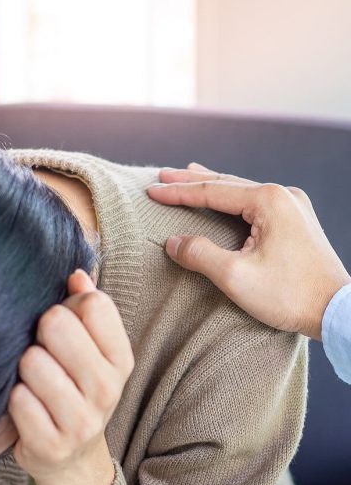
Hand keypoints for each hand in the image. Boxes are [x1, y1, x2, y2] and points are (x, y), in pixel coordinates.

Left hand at [8, 269, 133, 484]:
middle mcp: (108, 388)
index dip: (68, 306)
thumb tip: (76, 275)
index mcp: (121, 359)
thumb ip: (87, 309)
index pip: (94, 305)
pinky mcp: (52, 444)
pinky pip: (18, 399)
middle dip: (41, 332)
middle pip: (57, 325)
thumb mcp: (93, 352)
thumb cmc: (78, 390)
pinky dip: (15, 398)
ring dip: (25, 368)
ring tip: (33, 380)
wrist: (73, 458)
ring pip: (33, 361)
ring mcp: (82, 420)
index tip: (64, 324)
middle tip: (43, 351)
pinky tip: (26, 405)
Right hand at [148, 163, 350, 339]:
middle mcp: (283, 196)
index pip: (211, 192)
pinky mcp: (297, 222)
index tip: (151, 191)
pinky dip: (233, 201)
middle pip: (226, 184)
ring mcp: (294, 207)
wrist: (337, 310)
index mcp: (268, 201)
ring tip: (188, 176)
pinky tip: (226, 200)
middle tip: (163, 175)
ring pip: (242, 192)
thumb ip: (200, 254)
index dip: (178, 193)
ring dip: (213, 187)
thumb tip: (173, 242)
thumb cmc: (290, 295)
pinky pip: (256, 204)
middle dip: (192, 181)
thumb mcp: (236, 277)